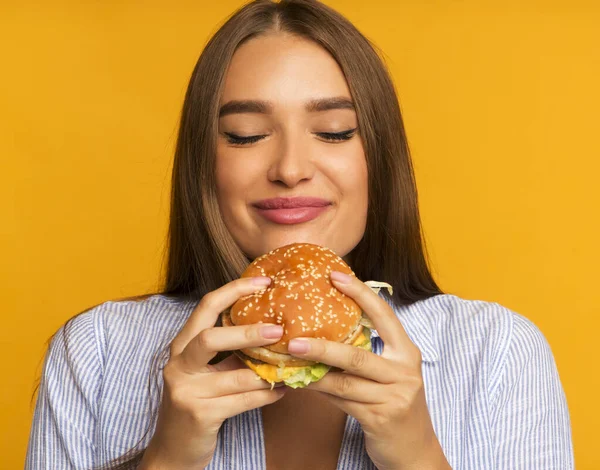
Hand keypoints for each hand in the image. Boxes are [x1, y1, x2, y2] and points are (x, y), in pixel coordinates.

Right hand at [139, 276, 287, 469]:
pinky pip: (242, 401)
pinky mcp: (199, 414)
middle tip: (279, 331)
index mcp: (181, 345)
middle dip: (248, 332)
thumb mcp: (209, 372)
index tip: (264, 282)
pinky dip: (266, 395)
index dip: (234, 290)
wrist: (173, 449)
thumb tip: (272, 331)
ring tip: (291, 366)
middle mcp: (178, 364)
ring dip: (268, 371)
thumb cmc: (197, 402)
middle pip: (211, 337)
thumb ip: (231, 352)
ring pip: (236, 374)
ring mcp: (186, 390)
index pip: (206, 306)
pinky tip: (282, 390)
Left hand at [286, 271, 449, 469]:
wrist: (415, 450)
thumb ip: (366, 353)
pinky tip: (303, 384)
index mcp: (406, 352)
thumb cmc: (396, 403)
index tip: (335, 276)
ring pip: (344, 382)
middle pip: (356, 354)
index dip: (360, 293)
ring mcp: (393, 396)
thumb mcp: (389, 374)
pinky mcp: (380, 418)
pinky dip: (320, 391)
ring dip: (313, 372)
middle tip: (293, 339)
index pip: (384, 315)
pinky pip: (342, 401)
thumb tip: (325, 331)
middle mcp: (403, 371)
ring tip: (290, 361)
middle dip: (322, 346)